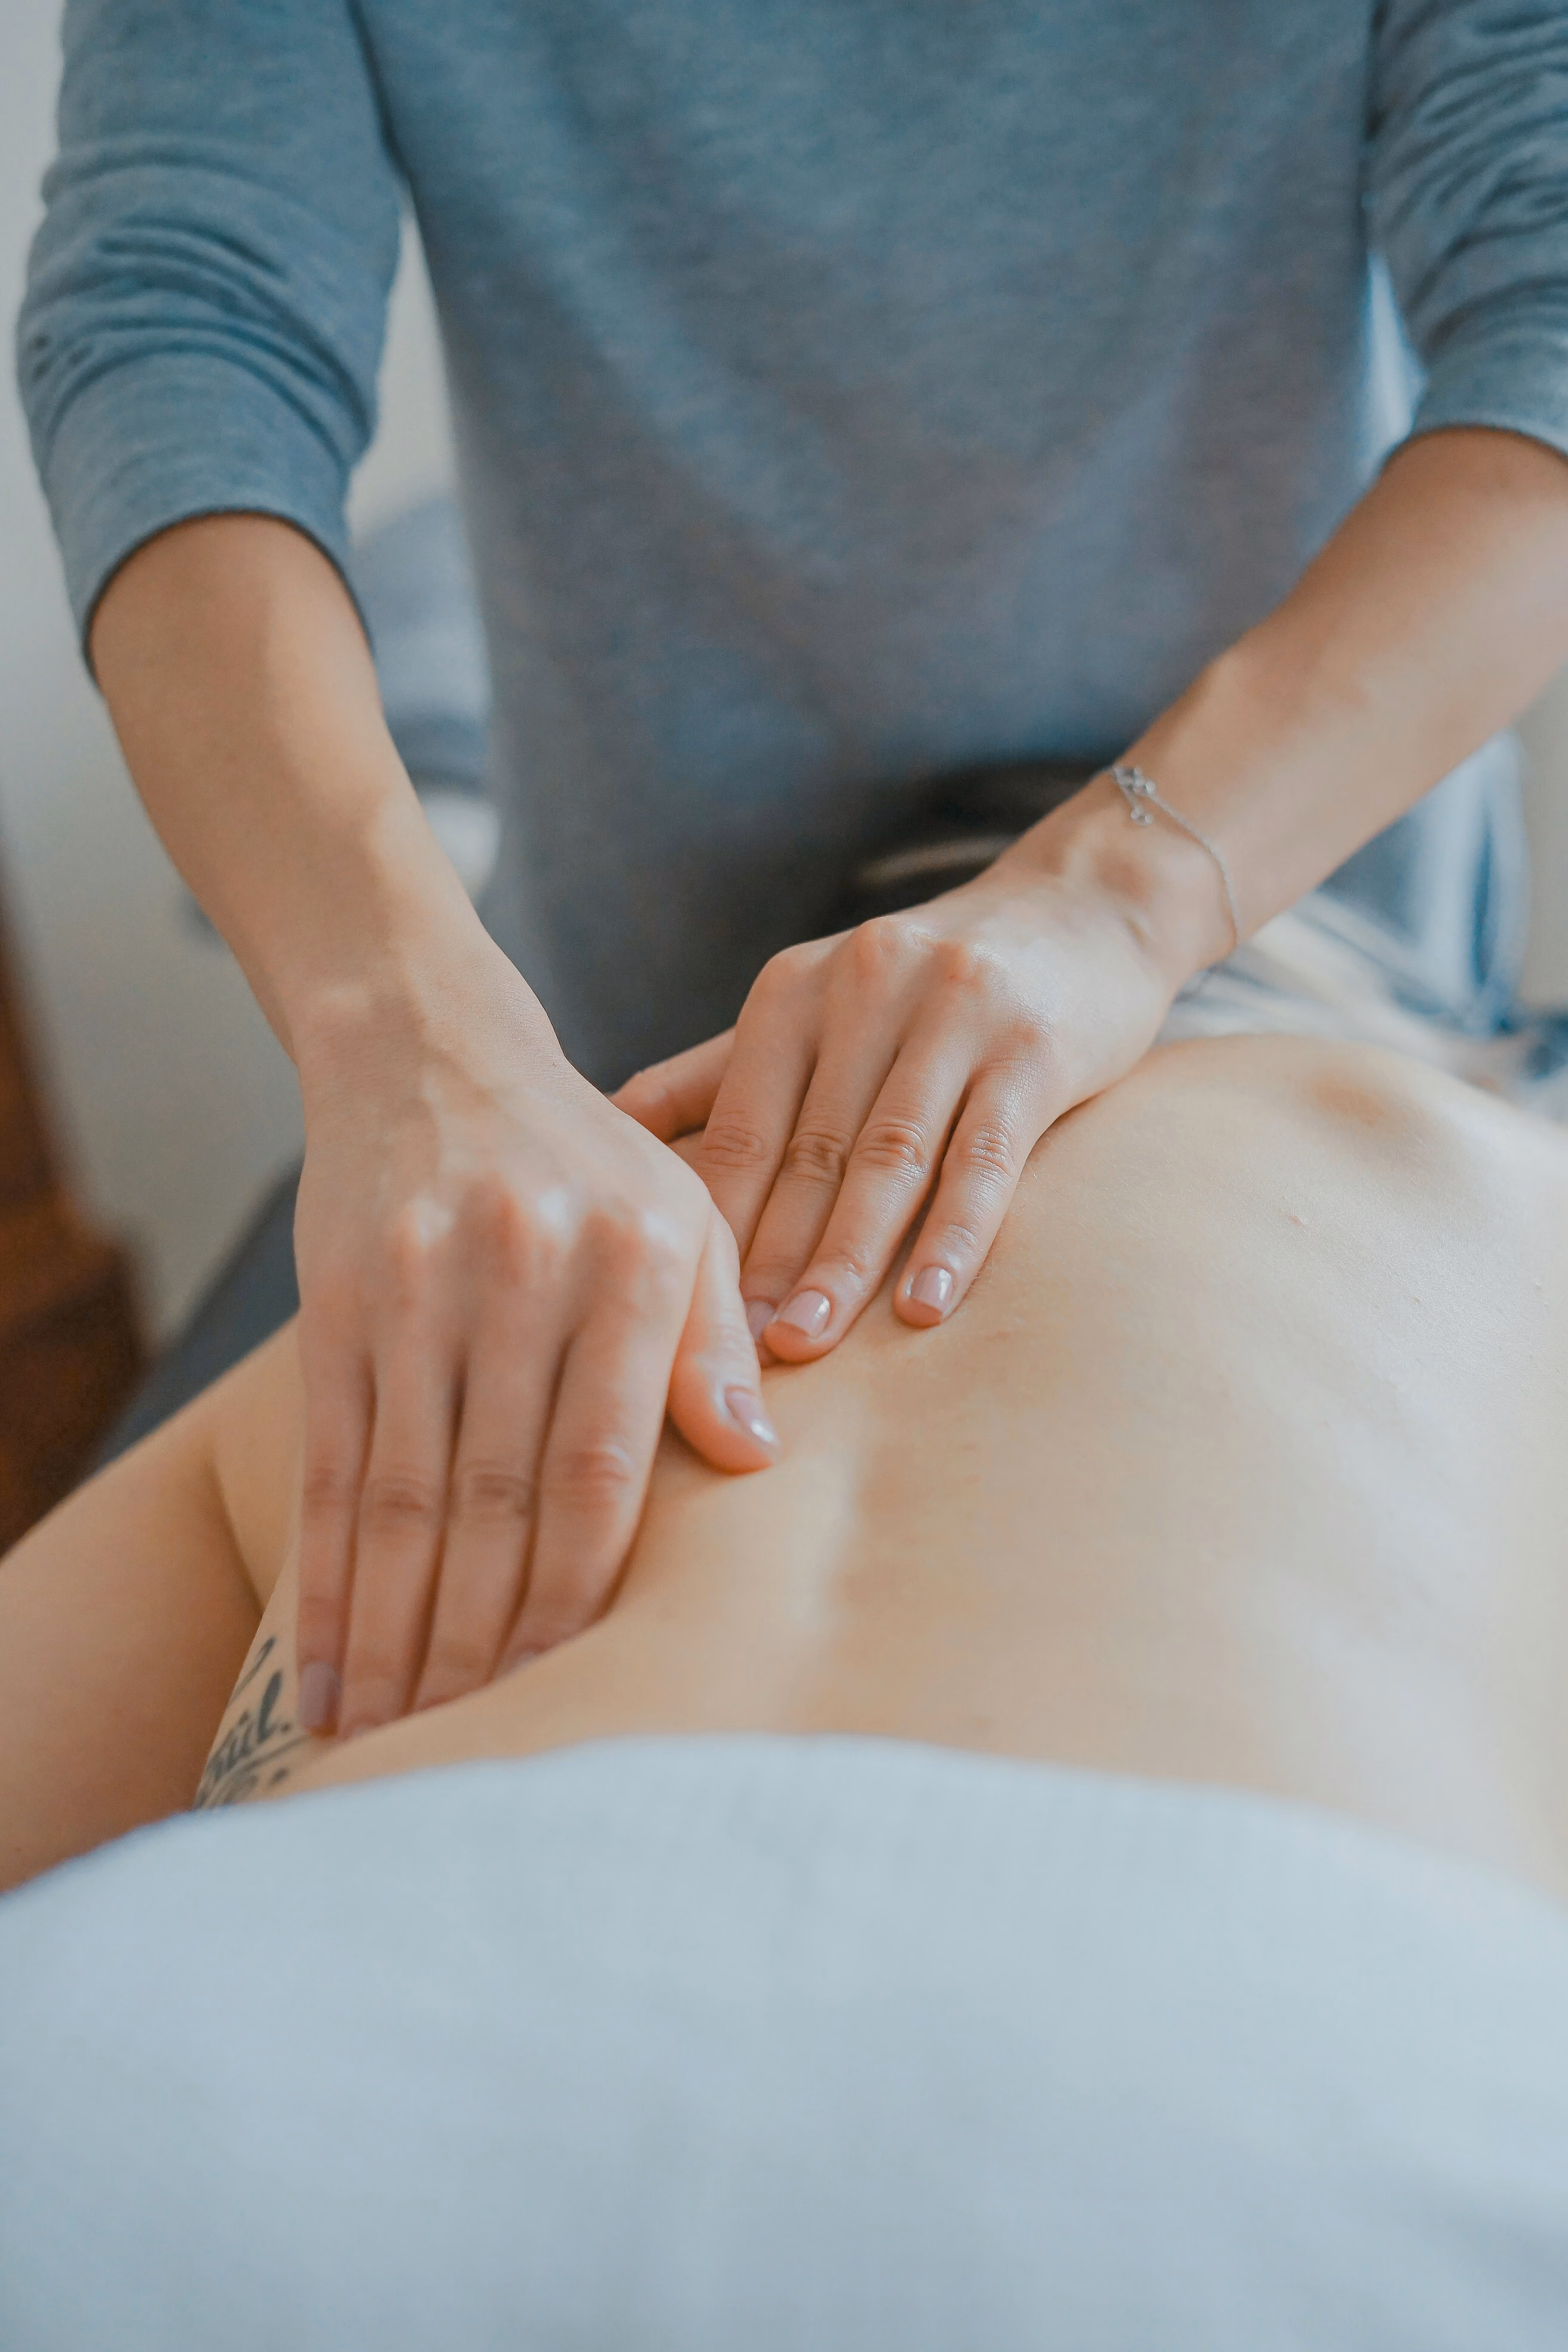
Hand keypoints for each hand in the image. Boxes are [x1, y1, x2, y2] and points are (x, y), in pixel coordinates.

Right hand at [290, 938, 777, 1739]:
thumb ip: (717, 1339)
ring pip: (404, 1498)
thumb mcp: (685, 1217)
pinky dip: (326, 1581)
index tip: (573, 1693)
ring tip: (392, 1743)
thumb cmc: (588, 1161)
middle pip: (497, 1499)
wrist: (431, 1050)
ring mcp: (418, 1292)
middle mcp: (523, 1275)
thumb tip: (755, 1462)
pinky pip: (331, 1468)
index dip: (581, 1592)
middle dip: (483, 1642)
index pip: (604, 1466)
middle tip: (476, 1754)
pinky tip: (326, 1670)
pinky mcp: (337, 1307)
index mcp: (632, 1262)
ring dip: (396, 1635)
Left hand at [615, 801, 1199, 1361]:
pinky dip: (954, 1235)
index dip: (709, 1226)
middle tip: (731, 1357)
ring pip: (889, 1158)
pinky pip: (986, 1156)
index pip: (739, 1128)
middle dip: (767, 1260)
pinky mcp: (1035, 1046)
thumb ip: (717, 1073)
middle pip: (807, 1151)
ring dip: (845, 1259)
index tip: (679, 1319)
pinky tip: (924, 1306)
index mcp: (794, 991)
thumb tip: (603, 1131)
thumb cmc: (928, 985)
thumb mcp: (816, 1006)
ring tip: (808, 1343)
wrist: (1083, 907)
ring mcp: (954, 1013)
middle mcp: (865, 988)